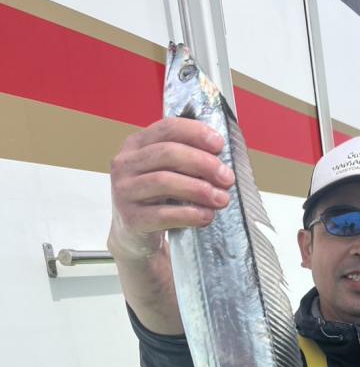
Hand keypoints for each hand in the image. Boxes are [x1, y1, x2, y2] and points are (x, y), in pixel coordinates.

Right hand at [108, 117, 234, 261]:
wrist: (134, 238)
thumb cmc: (156, 201)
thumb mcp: (166, 173)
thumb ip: (186, 162)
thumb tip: (221, 165)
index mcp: (136, 145)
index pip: (167, 128)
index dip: (196, 133)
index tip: (219, 145)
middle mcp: (125, 164)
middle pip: (167, 153)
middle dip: (203, 163)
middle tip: (227, 178)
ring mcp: (124, 191)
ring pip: (164, 181)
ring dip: (199, 189)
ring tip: (221, 199)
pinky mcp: (130, 218)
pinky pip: (163, 214)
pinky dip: (189, 214)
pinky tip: (206, 216)